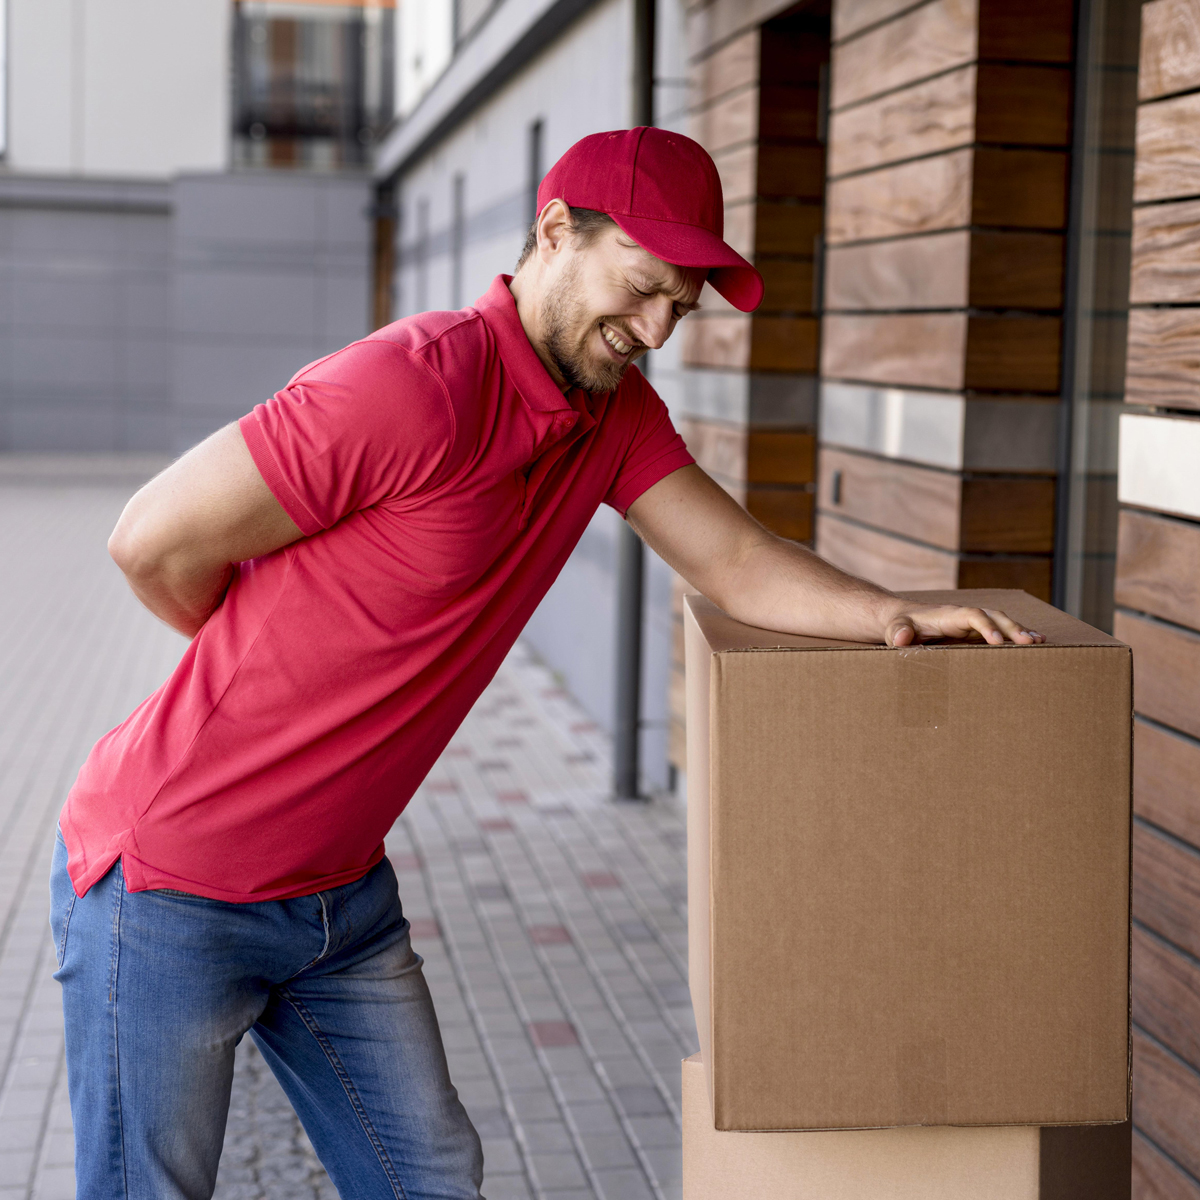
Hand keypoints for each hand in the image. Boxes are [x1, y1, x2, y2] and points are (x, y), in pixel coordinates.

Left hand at [885, 604, 1044, 647]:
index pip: (973, 616)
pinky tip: (1032, 642)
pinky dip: (1015, 635)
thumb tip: (901, 638)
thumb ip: (898, 632)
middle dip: (1012, 628)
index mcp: (949, 615)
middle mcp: (964, 615)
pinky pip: (998, 630)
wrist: (902, 619)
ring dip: (1019, 631)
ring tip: (1040, 641)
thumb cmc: (900, 625)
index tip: (997, 642)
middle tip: (1030, 642)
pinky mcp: (974, 631)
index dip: (986, 627)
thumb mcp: (895, 629)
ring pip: (1001, 622)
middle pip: (994, 616)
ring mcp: (971, 623)